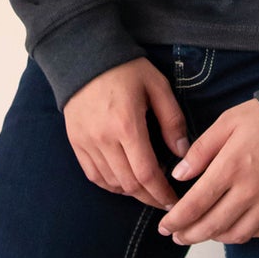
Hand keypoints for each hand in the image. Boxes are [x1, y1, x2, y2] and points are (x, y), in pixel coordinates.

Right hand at [63, 57, 192, 210]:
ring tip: (146, 188)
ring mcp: (86, 143)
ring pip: (111, 183)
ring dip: (131, 191)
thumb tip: (182, 153)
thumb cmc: (126, 69)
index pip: (146, 173)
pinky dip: (110, 184)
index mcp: (127, 125)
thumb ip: (172, 120)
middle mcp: (104, 139)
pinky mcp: (76, 143)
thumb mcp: (157, 86)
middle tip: (164, 199)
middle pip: (129, 184)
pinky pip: (93, 175)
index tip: (173, 201)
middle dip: (149, 196)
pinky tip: (123, 181)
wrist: (83, 56)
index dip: (161, 192)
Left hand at [156, 99, 258, 244]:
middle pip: (211, 226)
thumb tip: (179, 175)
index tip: (164, 227)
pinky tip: (231, 227)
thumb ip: (200, 150)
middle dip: (189, 235)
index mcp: (230, 168)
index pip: (195, 204)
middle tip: (176, 237)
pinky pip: (258, 233)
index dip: (176, 220)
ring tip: (201, 233)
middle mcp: (248, 192)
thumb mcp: (226, 122)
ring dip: (213, 238)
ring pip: (234, 235)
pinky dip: (240, 235)